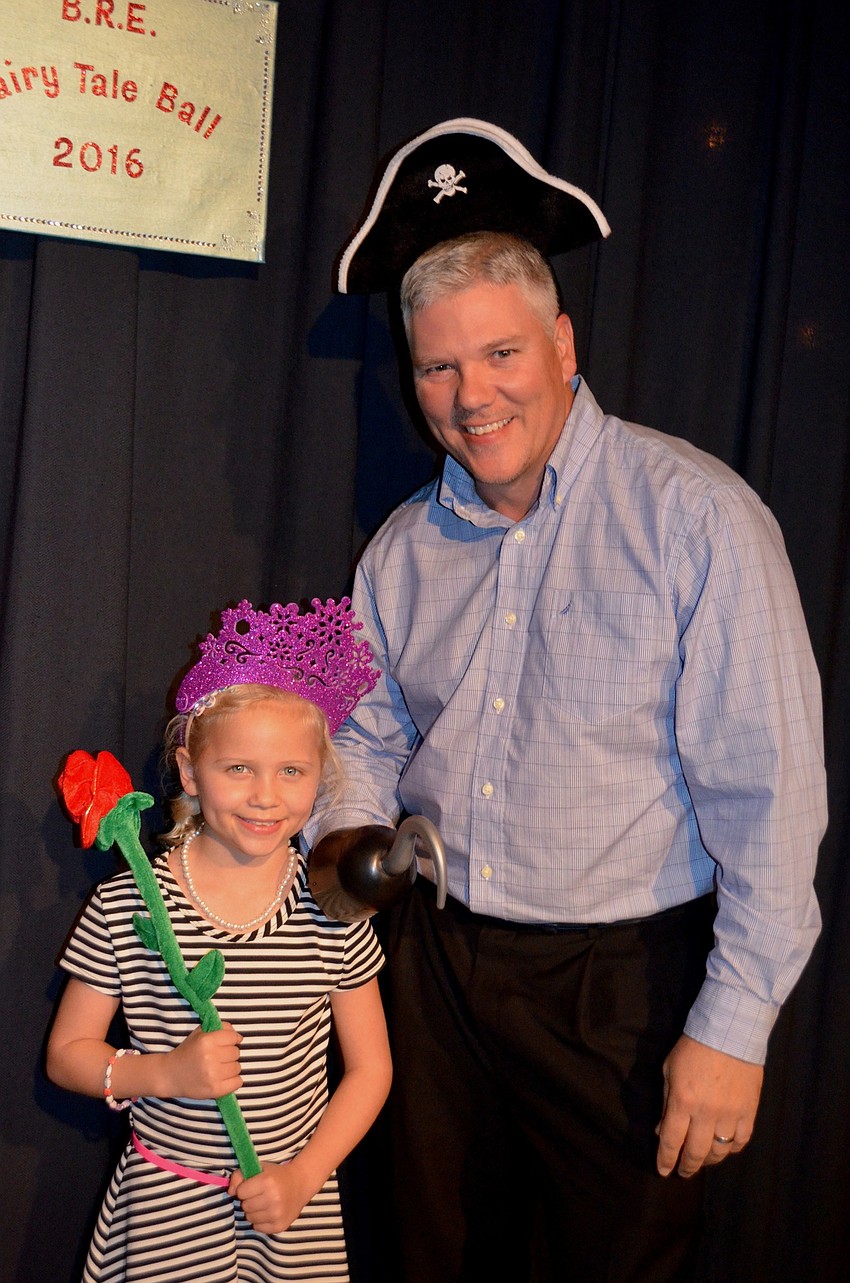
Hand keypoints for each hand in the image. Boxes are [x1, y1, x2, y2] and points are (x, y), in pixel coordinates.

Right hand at [165, 1022, 242, 1098]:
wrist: (170, 1075)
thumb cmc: (187, 1052)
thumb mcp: (200, 1034)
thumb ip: (220, 1028)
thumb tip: (239, 1037)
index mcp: (206, 1041)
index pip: (233, 1037)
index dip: (231, 1039)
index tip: (226, 1043)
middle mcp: (210, 1057)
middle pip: (236, 1052)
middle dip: (229, 1054)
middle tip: (218, 1057)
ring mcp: (213, 1075)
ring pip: (237, 1067)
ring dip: (231, 1067)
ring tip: (218, 1068)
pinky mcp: (215, 1090)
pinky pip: (237, 1082)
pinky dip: (233, 1080)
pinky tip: (222, 1078)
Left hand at [229, 1161, 312, 1234]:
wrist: (300, 1183)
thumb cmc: (276, 1175)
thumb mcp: (259, 1168)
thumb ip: (239, 1176)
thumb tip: (230, 1192)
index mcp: (267, 1182)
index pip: (240, 1192)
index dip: (245, 1187)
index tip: (254, 1184)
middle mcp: (273, 1199)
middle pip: (245, 1206)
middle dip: (249, 1200)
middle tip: (260, 1194)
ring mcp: (277, 1214)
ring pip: (250, 1218)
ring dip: (254, 1211)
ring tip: (265, 1203)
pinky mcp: (280, 1226)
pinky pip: (258, 1227)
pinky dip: (261, 1220)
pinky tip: (269, 1211)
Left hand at [656, 1034, 763, 1177]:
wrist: (729, 1032)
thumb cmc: (693, 1048)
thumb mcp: (669, 1070)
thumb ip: (666, 1102)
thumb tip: (661, 1130)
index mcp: (682, 1102)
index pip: (671, 1140)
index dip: (665, 1160)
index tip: (663, 1171)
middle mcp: (706, 1114)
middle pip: (695, 1153)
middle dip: (687, 1167)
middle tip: (683, 1172)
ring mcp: (730, 1115)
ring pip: (719, 1151)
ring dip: (709, 1160)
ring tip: (703, 1160)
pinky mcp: (749, 1112)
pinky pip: (741, 1141)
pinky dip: (732, 1148)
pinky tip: (725, 1148)